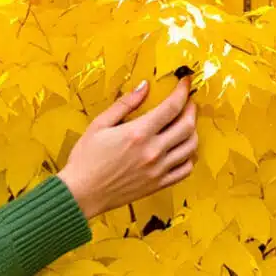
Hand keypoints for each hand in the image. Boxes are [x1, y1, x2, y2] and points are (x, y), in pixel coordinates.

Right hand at [56, 76, 198, 217]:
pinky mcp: (158, 184)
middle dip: (192, 109)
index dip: (183, 91)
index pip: (172, 107)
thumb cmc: (86, 158)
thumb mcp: (100, 124)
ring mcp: (158, 169)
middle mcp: (152, 151)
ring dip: (193, 131)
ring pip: (190, 147)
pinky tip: (182, 150)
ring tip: (186, 124)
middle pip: (187, 126)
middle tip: (188, 102)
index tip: (185, 82)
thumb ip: (125, 104)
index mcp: (138, 133)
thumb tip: (144, 86)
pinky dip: (189, 157)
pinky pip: (185, 170)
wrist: (82, 192)